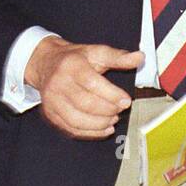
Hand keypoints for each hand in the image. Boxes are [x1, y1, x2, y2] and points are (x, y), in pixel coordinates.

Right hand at [25, 37, 142, 139]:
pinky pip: (71, 129)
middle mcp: (58, 84)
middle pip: (85, 104)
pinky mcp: (51, 114)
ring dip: (100, 124)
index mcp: (71, 66)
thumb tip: (140, 57)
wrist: (46, 64)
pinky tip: (104, 129)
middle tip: (120, 110)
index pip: (92, 83)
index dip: (112, 95)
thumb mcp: (96, 52)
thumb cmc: (75, 59)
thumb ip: (118, 57)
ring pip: (77, 120)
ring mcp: (52, 101)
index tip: (126, 101)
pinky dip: (90, 133)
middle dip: (107, 110)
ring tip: (113, 119)